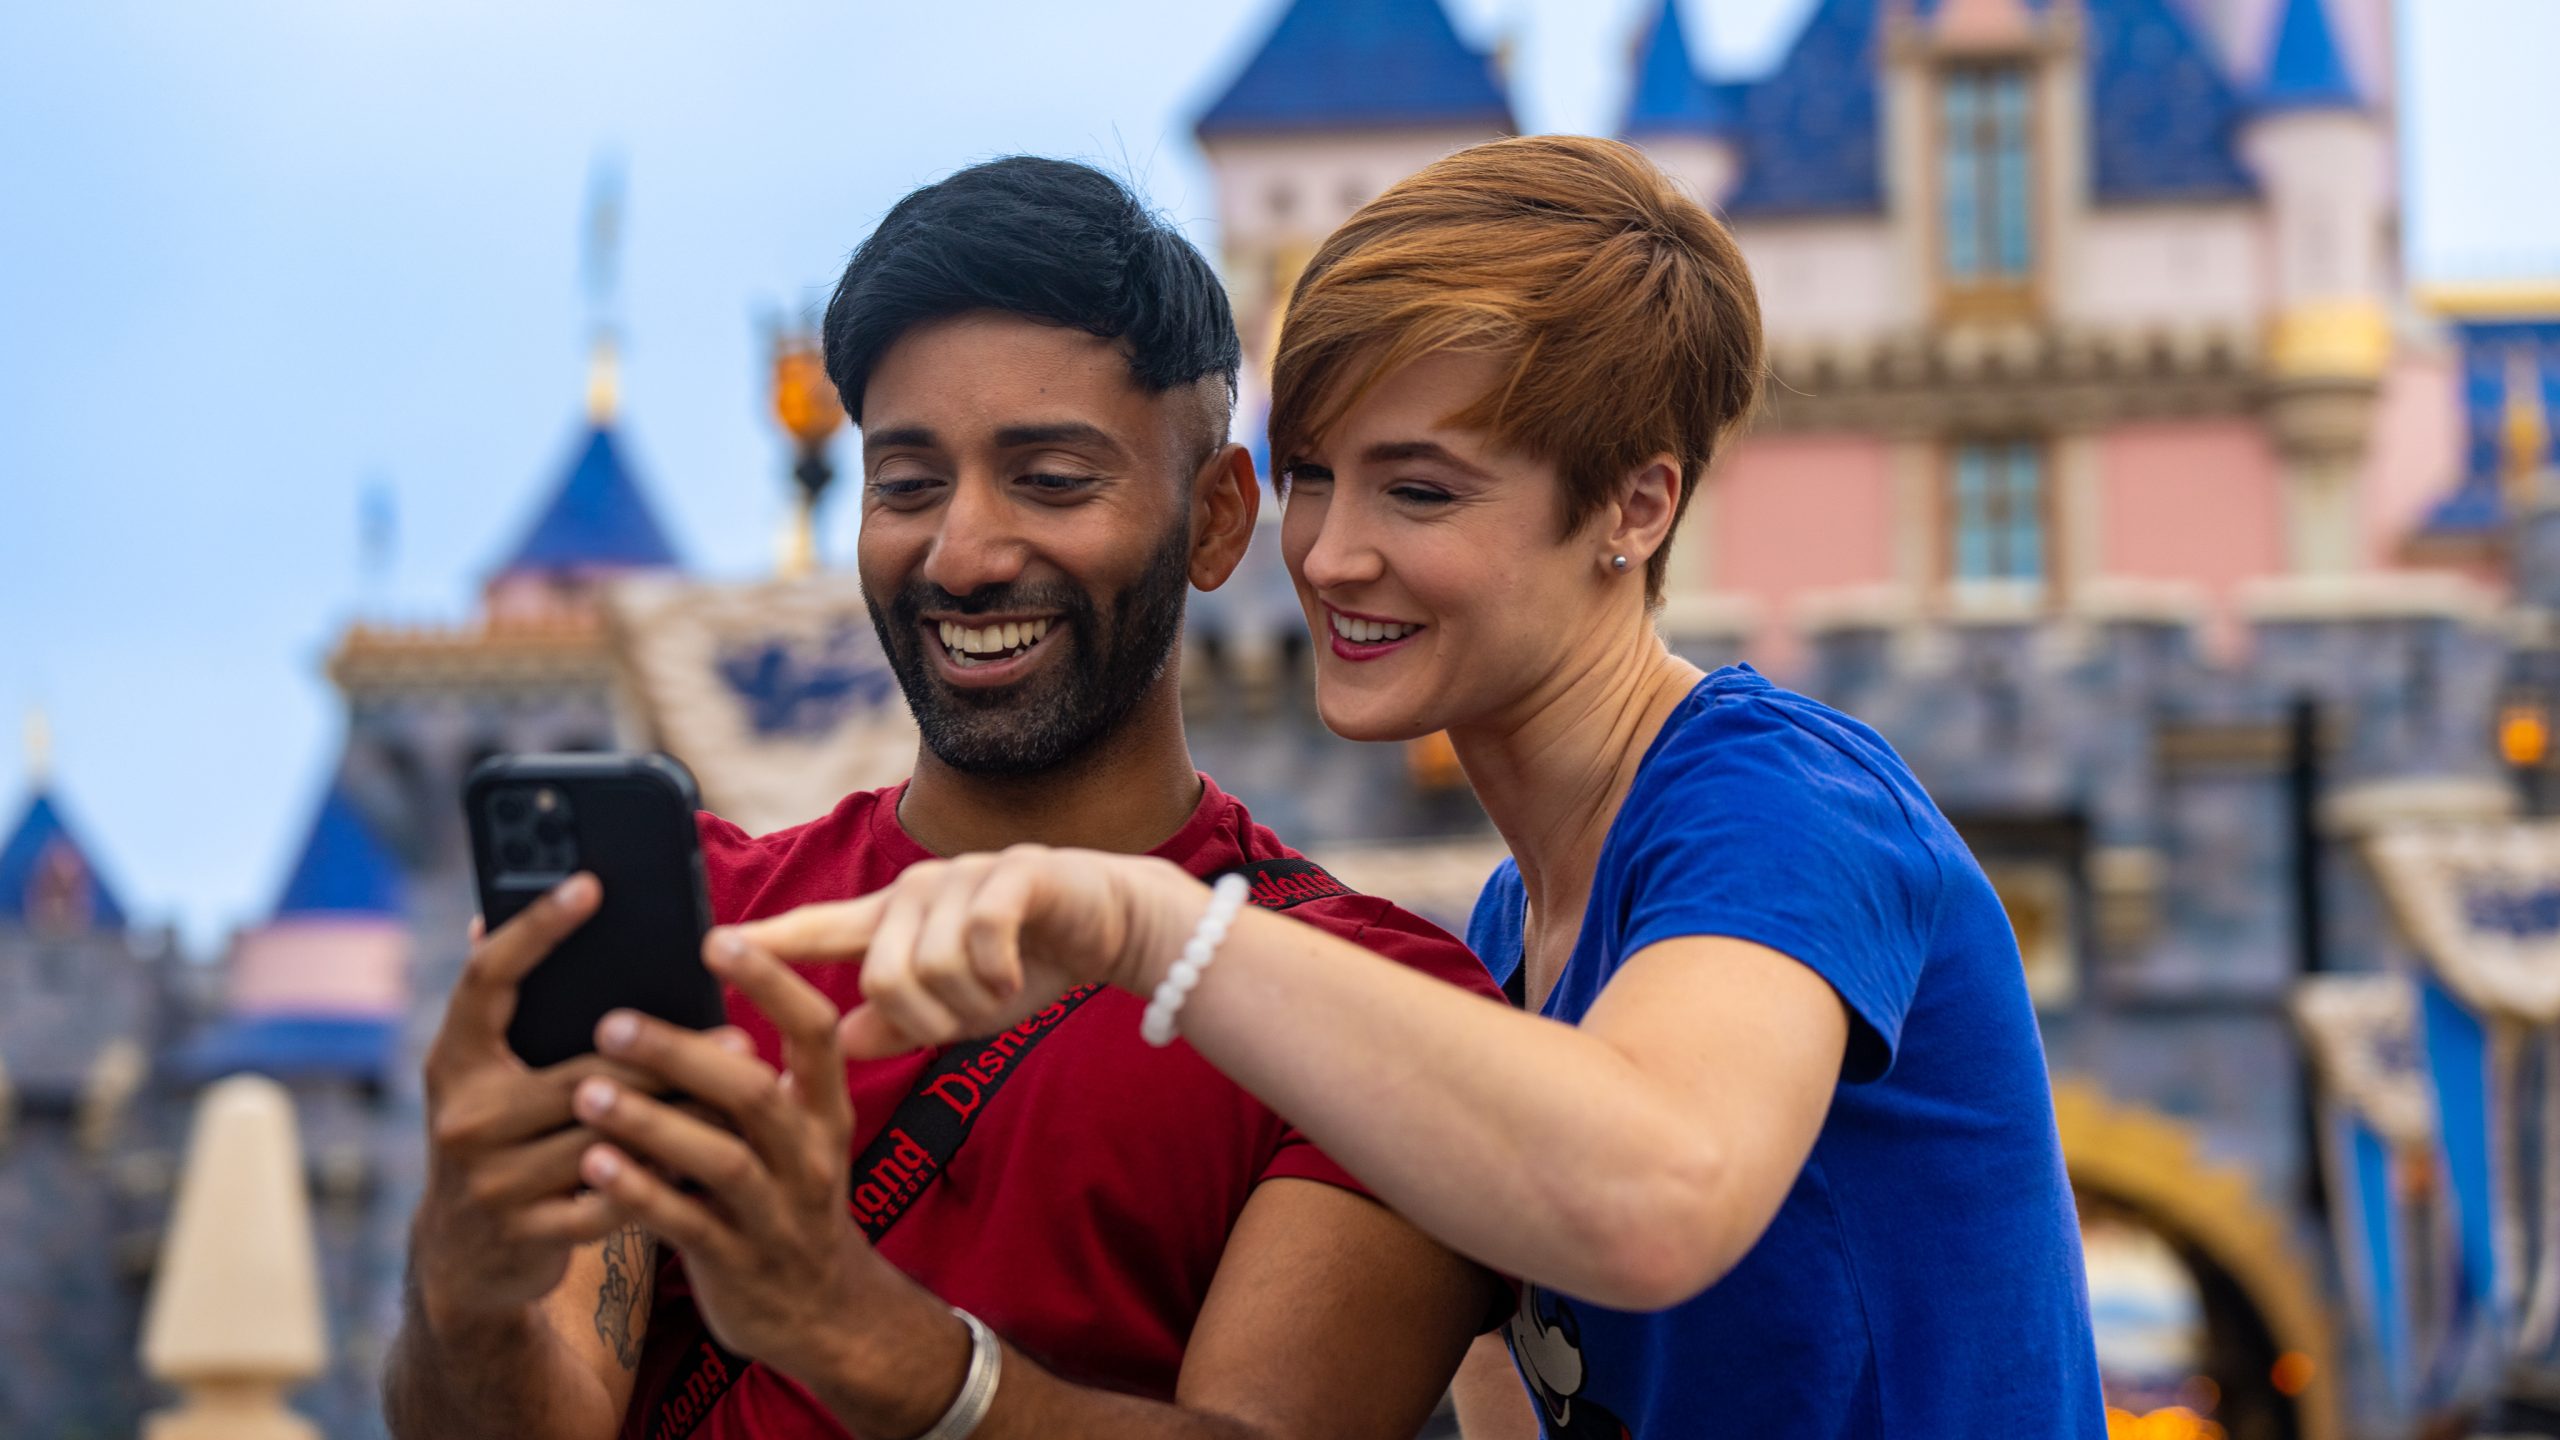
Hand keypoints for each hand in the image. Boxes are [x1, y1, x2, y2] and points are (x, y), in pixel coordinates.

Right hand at [412, 876, 701, 1331]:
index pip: (487, 979)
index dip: (535, 929)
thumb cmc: (502, 1138)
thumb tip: (500, 908)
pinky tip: (715, 1156)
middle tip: (736, 1035)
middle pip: (585, 1071)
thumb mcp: (490, 1077)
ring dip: (684, 1116)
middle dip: (667, 1055)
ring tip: (742, 1093)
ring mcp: (492, 1181)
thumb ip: (507, 1012)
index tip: (591, 883)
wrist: (465, 1258)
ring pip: (612, 1135)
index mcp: (454, 1061)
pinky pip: (617, 1198)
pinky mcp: (528, 1232)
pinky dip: (668, 1177)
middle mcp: (463, 1117)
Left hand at [569, 931, 894, 1386]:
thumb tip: (675, 1001)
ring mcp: (777, 1212)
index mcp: (825, 1108)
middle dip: (680, 1054)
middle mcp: (810, 1154)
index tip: (715, 938)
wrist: (818, 1310)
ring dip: (650, 1122)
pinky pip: (686, 1223)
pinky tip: (593, 1164)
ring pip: (719, 1159)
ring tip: (586, 1092)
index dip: (771, 981)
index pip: (814, 1030)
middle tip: (609, 1022)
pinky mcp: (738, 1263)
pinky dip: (640, 1191)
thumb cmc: (781, 1196)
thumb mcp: (789, 1133)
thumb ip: (744, 1078)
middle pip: (754, 1091)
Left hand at [730, 845, 1201, 1059]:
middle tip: (964, 1020)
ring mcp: (964, 878)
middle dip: (927, 1021)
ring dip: (970, 1001)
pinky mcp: (1013, 875)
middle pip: (882, 976)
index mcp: (892, 920)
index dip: (766, 944)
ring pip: (933, 966)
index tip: (706, 948)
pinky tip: (1018, 975)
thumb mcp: (957, 1006)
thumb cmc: (1025, 962)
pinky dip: (1000, 972)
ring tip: (998, 992)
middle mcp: (916, 890)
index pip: (815, 930)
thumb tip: (837, 1044)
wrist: (1112, 921)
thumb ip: (897, 1023)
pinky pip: (982, 939)